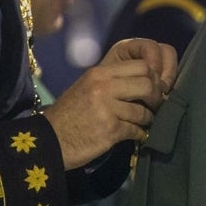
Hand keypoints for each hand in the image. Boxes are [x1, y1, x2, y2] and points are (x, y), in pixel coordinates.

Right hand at [44, 39, 177, 169]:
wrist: (49, 140)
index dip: (152, 77)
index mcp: (99, 73)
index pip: (141, 65)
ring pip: (143, 111)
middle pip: (147, 85)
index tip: (151, 89)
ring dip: (147, 119)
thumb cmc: (69, 114)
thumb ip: (112, 81)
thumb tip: (146, 81)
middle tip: (153, 106)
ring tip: (143, 123)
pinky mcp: (109, 131)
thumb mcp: (88, 87)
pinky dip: (139, 134)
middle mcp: (103, 87)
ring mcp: (107, 109)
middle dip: (155, 97)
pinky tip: (137, 135)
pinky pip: (135, 130)